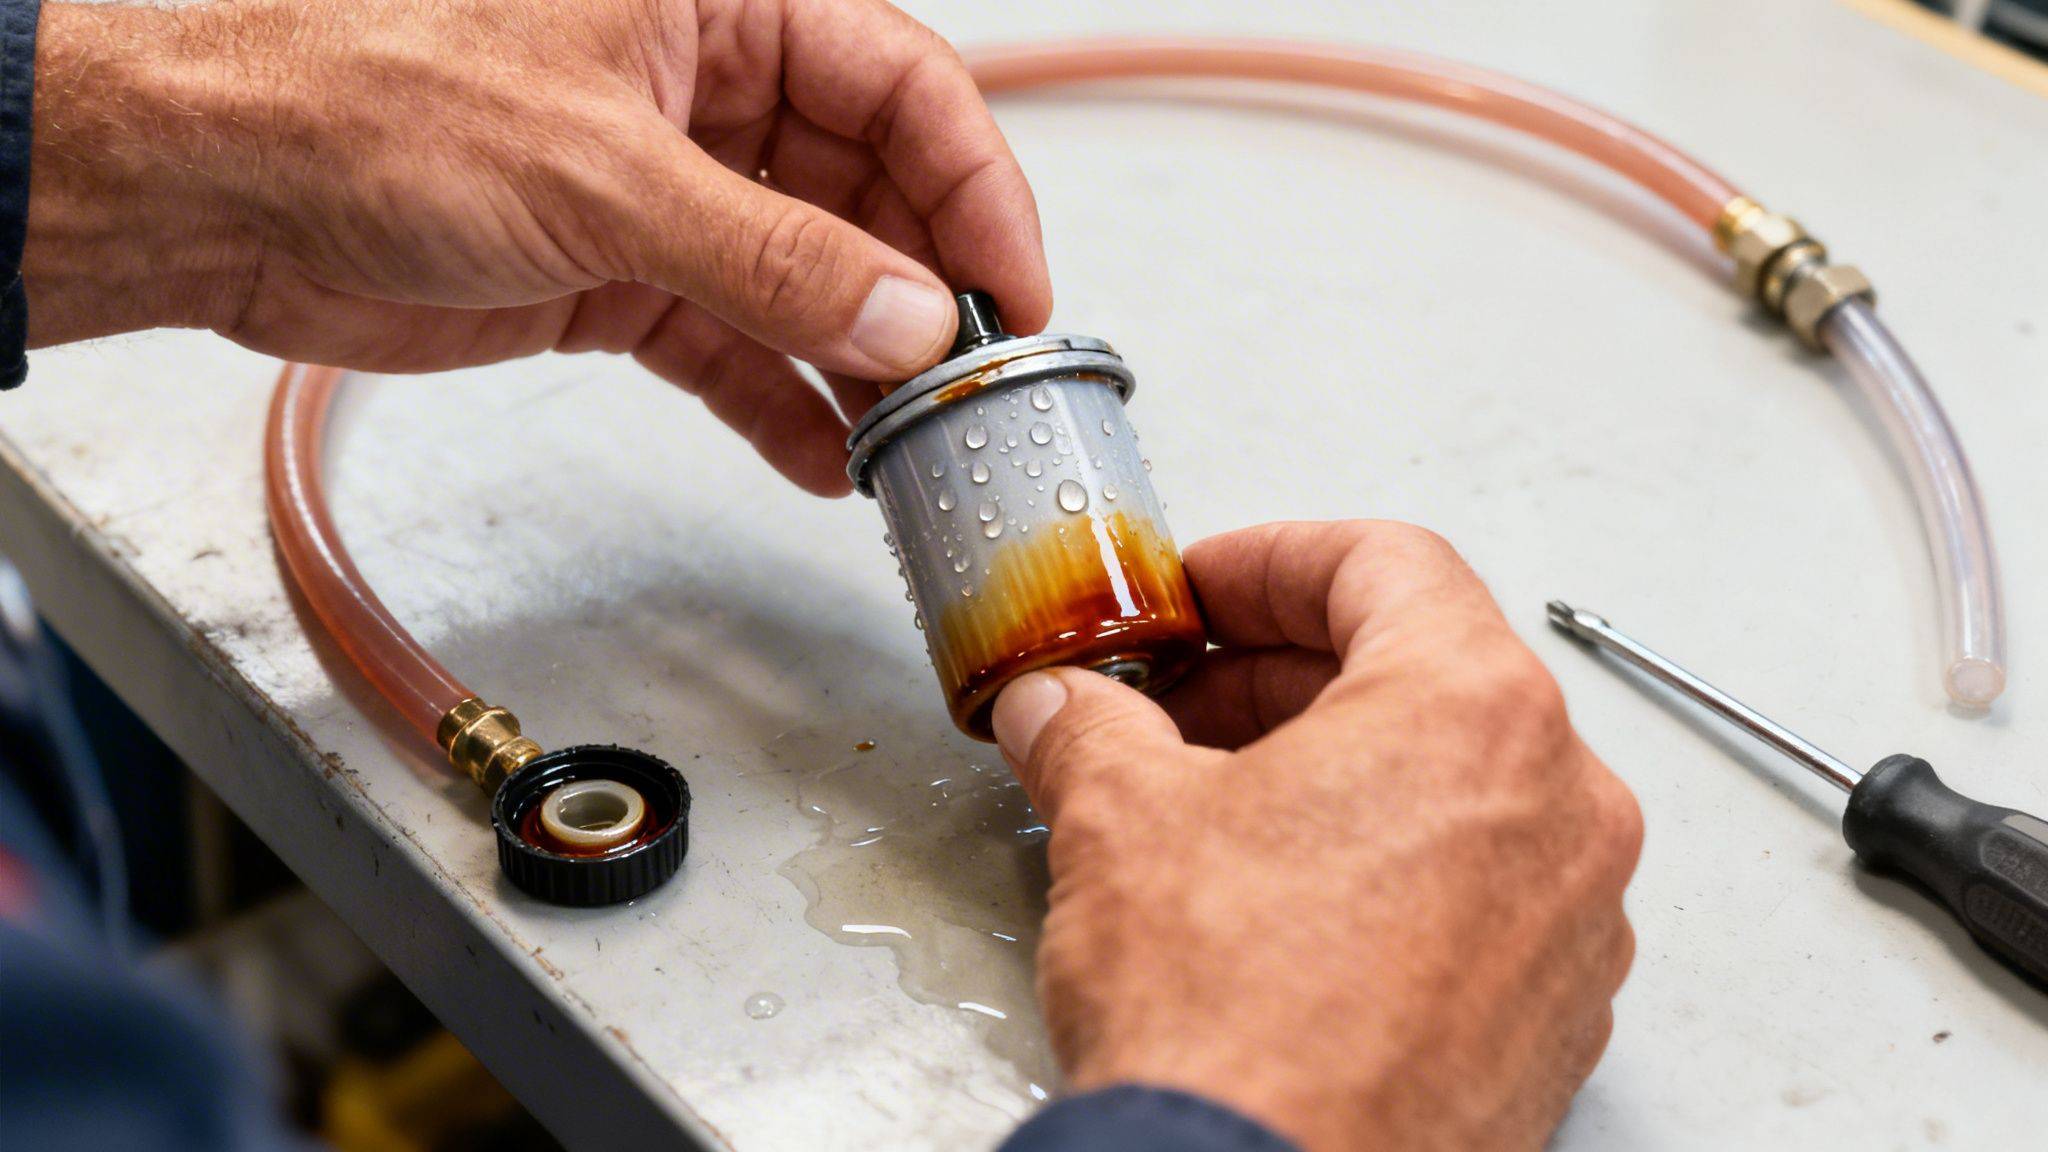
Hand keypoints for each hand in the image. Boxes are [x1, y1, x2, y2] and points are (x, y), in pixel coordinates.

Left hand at [26, 0, 1049, 494]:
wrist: (219, 189)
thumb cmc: (365, 98)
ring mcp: (667, 187)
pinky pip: (733, 340)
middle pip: (870, 189)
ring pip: (810, 275)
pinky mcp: (620, 273)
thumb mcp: (600, 173)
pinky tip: (824, 460)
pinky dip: (777, 400)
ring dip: (861, 360)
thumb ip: (769, 256)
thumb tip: (903, 314)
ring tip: (911, 442)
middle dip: (923, 289)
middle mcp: (707, 88)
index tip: (1012, 294)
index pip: (904, 86)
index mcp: (720, 2)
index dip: (976, 191)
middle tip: (968, 387)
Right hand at [991, 521, 1642, 1151]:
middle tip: (1184, 700)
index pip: (1385, 563)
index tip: (1203, 590)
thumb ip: (1090, 728)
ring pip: (1459, 786)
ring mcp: (1575, 920)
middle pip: (1426, 671)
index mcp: (1475, 711)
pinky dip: (1389, 866)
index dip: (1268, 561)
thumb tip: (1065, 709)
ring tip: (1218, 808)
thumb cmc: (1236, 1028)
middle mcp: (1561, 805)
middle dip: (1283, 675)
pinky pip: (1481, 891)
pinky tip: (1284, 904)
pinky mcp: (1558, 1016)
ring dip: (1335, 773)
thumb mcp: (1119, 823)